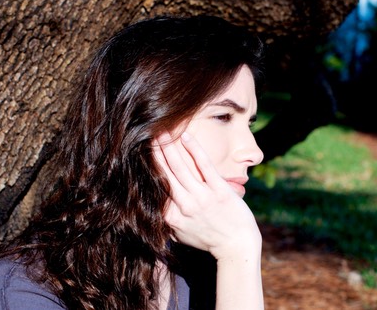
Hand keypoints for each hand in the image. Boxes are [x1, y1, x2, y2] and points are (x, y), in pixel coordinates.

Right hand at [154, 132, 260, 260]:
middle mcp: (184, 205)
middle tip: (147, 133)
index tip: (140, 151)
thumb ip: (166, 218)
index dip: (148, 167)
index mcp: (171, 217)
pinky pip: (204, 165)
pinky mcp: (219, 190)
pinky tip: (186, 136)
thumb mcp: (181, 234)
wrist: (236, 246)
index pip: (156, 187)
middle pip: (165, 173)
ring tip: (162, 131)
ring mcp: (202, 197)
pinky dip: (194, 150)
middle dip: (155, 151)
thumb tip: (153, 203)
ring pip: (181, 167)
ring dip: (169, 147)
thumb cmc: (208, 239)